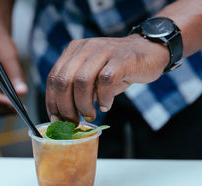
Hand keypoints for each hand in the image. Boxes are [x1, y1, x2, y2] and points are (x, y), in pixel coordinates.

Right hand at [0, 36, 26, 114]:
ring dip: (5, 110)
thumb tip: (23, 92)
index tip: (14, 105)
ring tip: (22, 109)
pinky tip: (18, 105)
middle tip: (22, 110)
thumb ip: (15, 74)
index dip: (0, 101)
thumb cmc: (2, 45)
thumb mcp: (10, 57)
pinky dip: (6, 107)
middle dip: (4, 108)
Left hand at [46, 34, 168, 122]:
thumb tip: (63, 116)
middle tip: (73, 122)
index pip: (53, 78)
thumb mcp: (93, 76)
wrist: (149, 52)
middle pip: (64, 80)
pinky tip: (106, 104)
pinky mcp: (122, 59)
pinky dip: (104, 98)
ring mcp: (104, 51)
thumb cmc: (118, 69)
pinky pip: (105, 81)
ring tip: (91, 115)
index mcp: (74, 51)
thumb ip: (77, 90)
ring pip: (82, 81)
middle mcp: (86, 48)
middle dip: (65, 107)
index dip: (52, 102)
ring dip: (83, 105)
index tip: (56, 119)